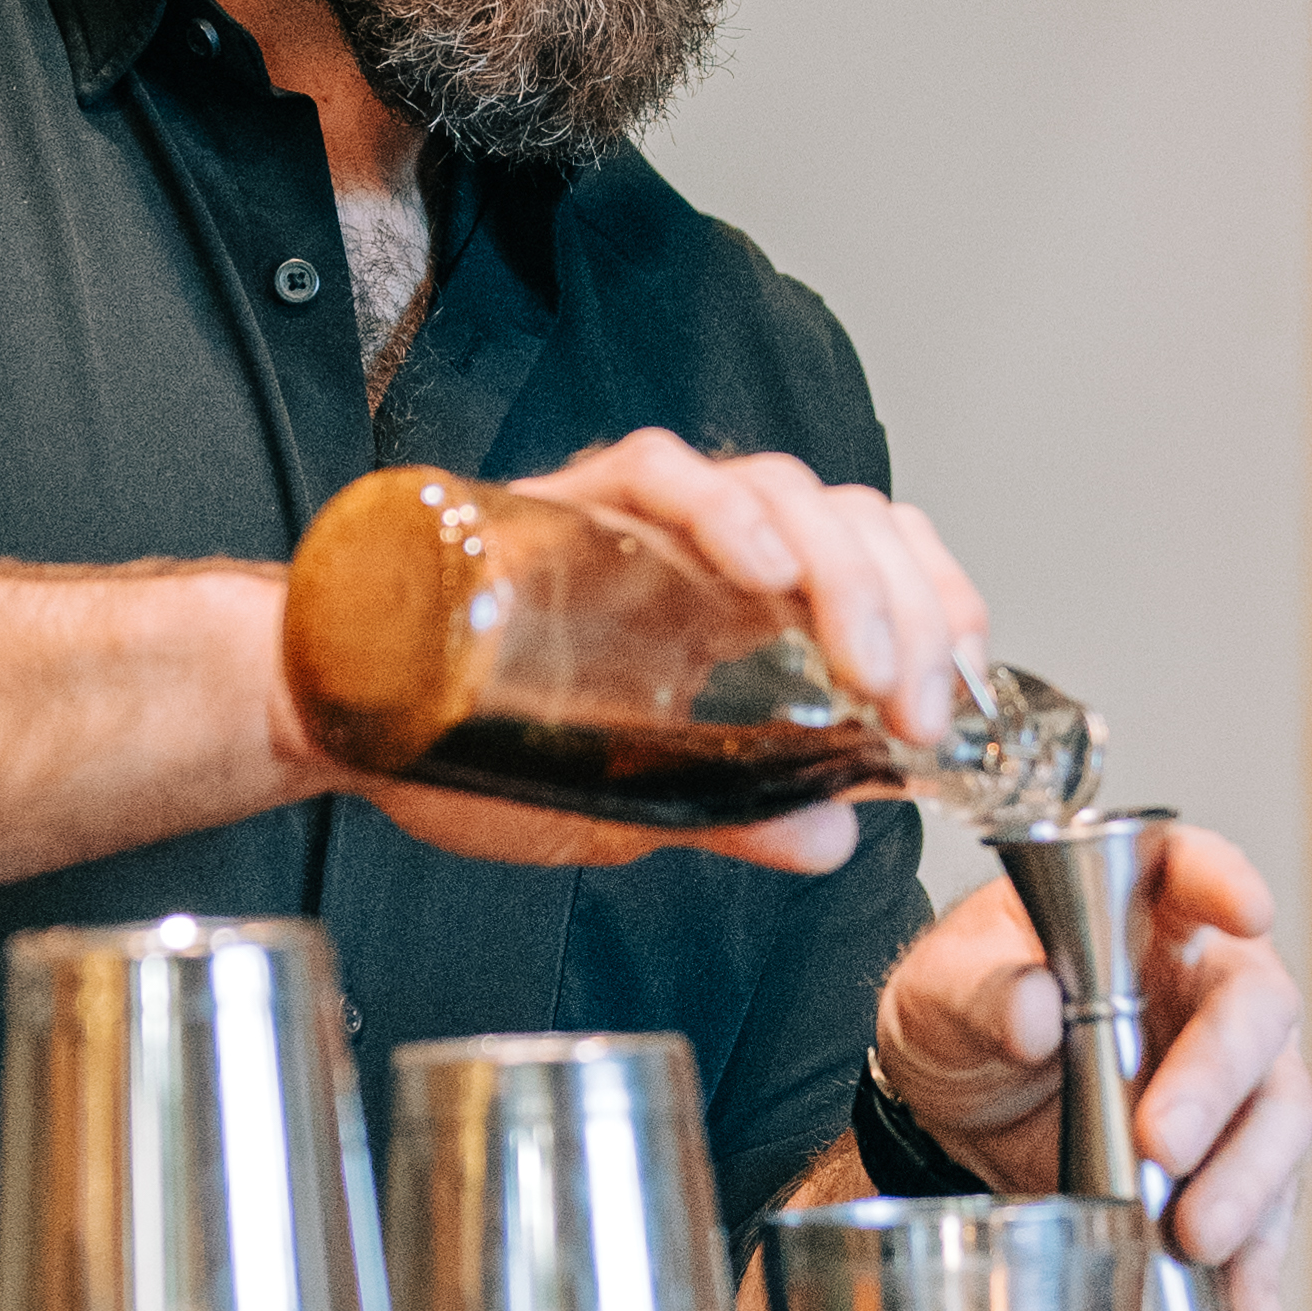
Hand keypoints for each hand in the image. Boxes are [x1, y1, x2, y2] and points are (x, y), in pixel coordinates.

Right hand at [286, 422, 994, 884]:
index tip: (964, 703)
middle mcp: (706, 550)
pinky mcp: (570, 499)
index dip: (939, 617)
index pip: (879, 571)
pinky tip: (761, 577)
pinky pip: (665, 472)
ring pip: (785, 489)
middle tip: (926, 709)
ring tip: (870, 669)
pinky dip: (725, 514)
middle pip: (854, 526)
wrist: (347, 719)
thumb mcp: (638, 807)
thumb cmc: (477, 749)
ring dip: (846, 578)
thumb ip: (739, 814)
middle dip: (914, 614)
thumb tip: (837, 838)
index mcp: (739, 613)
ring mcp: (643, 518)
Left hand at [872, 824, 1311, 1310]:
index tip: (1245, 909)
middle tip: (1160, 1146)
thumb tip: (1035, 1012)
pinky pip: (1268, 1206)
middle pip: (1255, 1013)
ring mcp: (1232, 1073)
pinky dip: (1260, 1260)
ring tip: (1196, 1237)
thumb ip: (981, 992)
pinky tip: (1248, 1306)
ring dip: (1249, 1183)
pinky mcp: (1231, 1158)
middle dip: (1218, 1084)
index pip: (1196, 868)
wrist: (957, 1112)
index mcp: (1142, 906)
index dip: (1227, 883)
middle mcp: (1209, 981)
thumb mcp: (941, 993)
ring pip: (1279, 1114)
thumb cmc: (964, 1016)